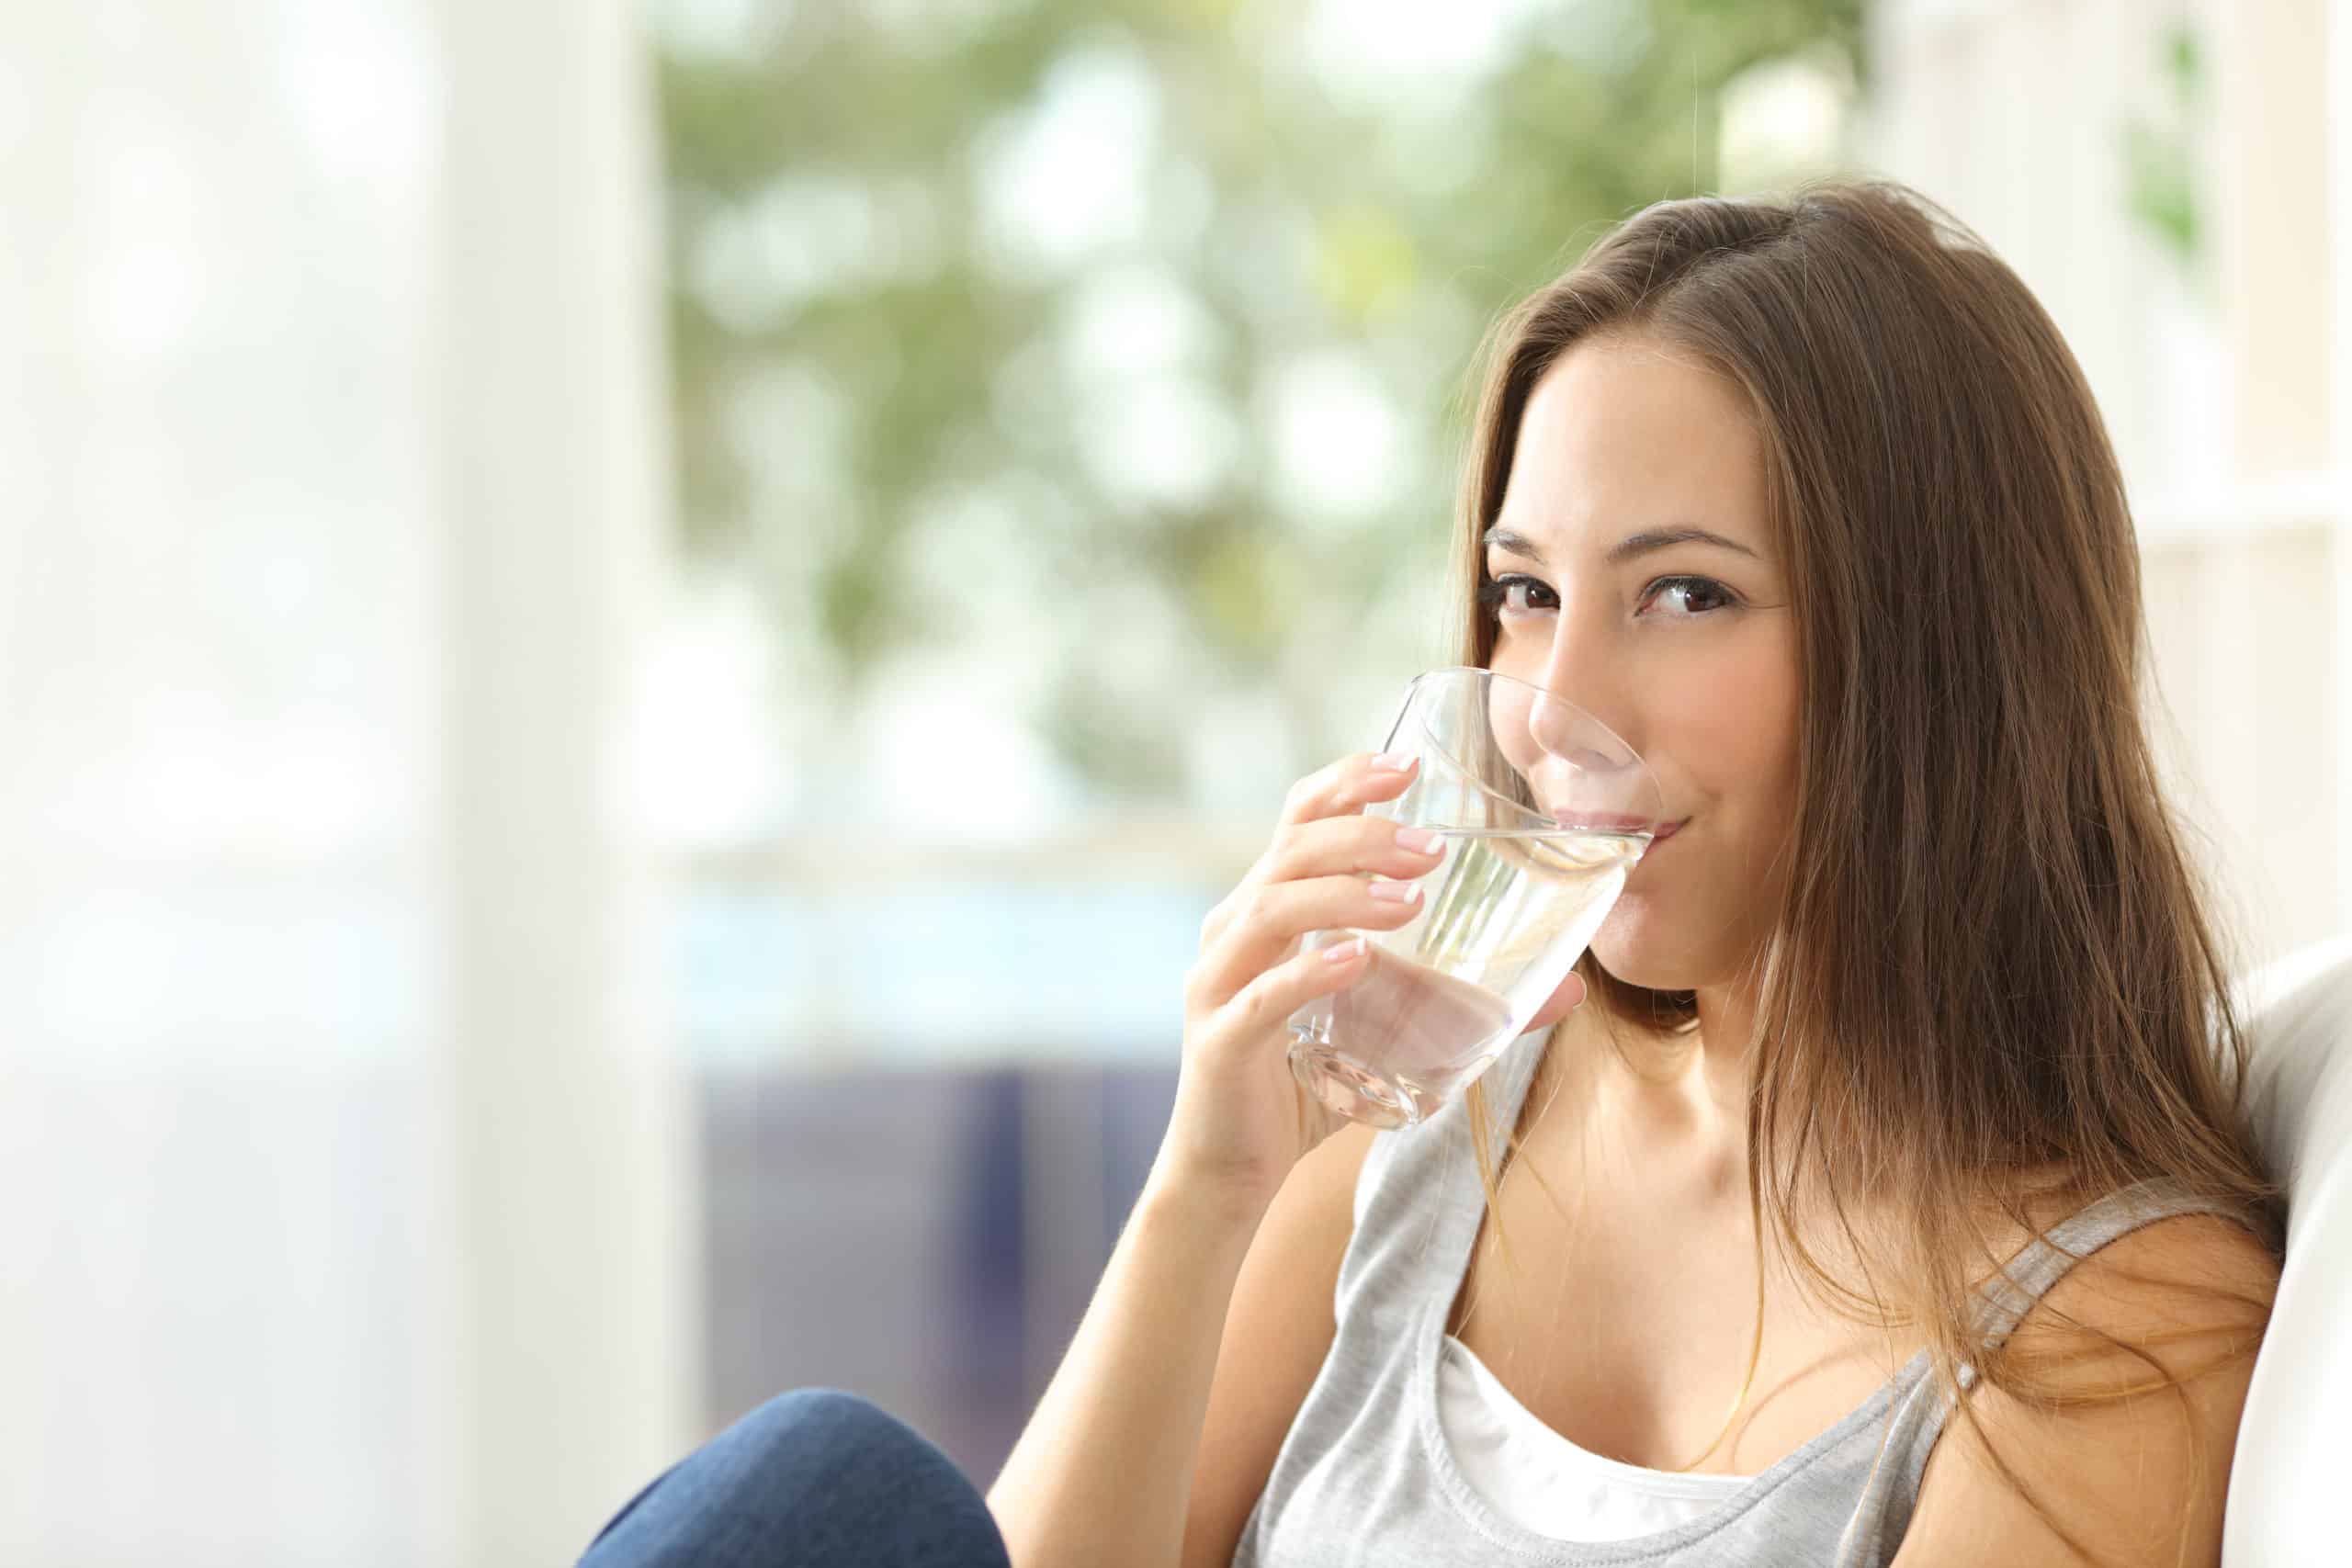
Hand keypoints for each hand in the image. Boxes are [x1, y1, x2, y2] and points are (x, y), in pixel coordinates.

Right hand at [1149, 751, 1586, 1216]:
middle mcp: (1234, 932)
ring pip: (1271, 908)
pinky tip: (1356, 962)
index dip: (1345, 783)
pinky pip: (1261, 996)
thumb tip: (1569, 990)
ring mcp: (1219, 983)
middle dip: (1362, 837)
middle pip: (1289, 852)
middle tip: (1430, 849)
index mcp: (1268, 911)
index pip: (1298, 820)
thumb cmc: (1305, 1088)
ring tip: (1408, 900)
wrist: (1231, 1173)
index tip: (1407, 766)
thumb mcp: (1387, 1034)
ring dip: (1343, 894)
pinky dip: (1308, 974)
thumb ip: (1459, 1004)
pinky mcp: (1219, 1041)